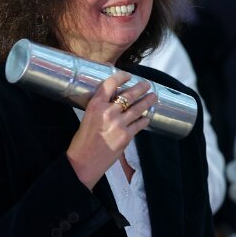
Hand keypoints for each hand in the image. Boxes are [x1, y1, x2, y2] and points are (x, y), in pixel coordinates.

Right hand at [66, 71, 156, 189]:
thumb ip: (101, 108)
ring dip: (147, 101)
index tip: (128, 75)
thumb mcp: (87, 118)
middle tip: (147, 84)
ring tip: (153, 97)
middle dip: (141, 87)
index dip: (121, 76)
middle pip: (129, 94)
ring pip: (138, 108)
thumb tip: (115, 102)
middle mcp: (108, 112)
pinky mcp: (126, 136)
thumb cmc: (82, 141)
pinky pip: (139, 124)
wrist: (84, 161)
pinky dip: (144, 120)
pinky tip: (147, 118)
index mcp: (95, 105)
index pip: (110, 84)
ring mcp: (119, 124)